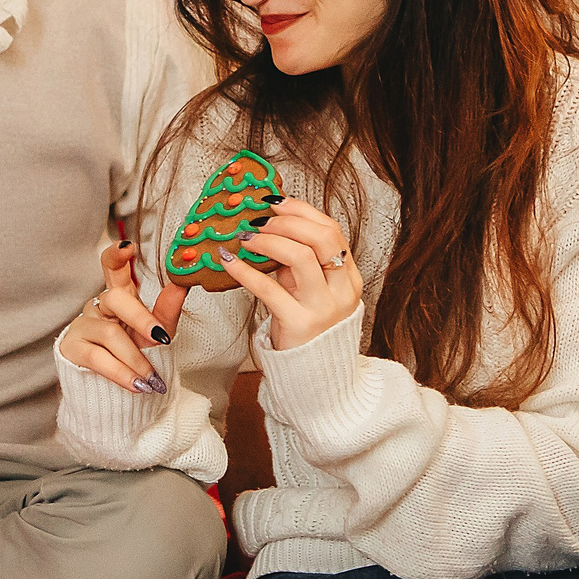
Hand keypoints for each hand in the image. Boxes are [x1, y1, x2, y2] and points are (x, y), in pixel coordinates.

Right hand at [57, 239, 187, 393]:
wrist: (115, 391)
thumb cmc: (136, 355)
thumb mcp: (155, 334)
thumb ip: (166, 311)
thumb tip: (182, 285)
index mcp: (119, 296)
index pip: (113, 266)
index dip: (117, 255)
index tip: (128, 247)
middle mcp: (98, 305)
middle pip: (116, 298)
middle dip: (142, 318)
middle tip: (162, 338)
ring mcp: (82, 325)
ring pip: (110, 333)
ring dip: (135, 359)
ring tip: (151, 378)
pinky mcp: (71, 347)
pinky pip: (97, 357)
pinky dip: (121, 373)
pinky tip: (136, 385)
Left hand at [223, 198, 360, 352]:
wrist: (313, 375)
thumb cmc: (307, 327)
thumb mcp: (310, 290)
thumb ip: (300, 262)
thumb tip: (269, 226)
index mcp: (349, 277)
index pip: (332, 230)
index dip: (302, 211)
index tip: (275, 202)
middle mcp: (342, 290)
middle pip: (321, 237)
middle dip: (286, 222)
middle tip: (258, 221)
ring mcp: (323, 307)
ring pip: (300, 256)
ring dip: (268, 240)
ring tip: (245, 239)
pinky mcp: (299, 324)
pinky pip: (268, 288)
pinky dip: (245, 270)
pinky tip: (229, 261)